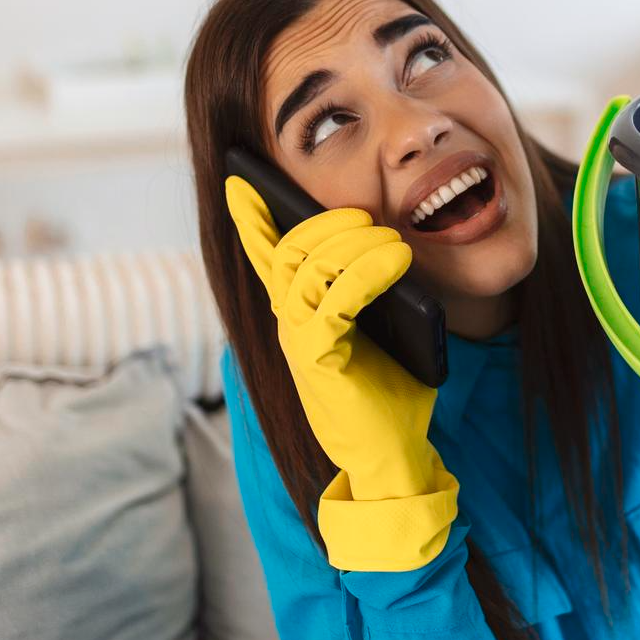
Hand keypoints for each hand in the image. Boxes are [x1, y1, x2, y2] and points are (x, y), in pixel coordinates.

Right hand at [226, 176, 446, 506]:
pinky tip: (396, 263)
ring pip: (305, 267)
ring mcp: (297, 340)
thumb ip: (378, 294)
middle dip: (326, 222)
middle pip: (289, 250)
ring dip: (352, 244)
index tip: (243, 183)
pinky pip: (333, 300)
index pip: (266, 260)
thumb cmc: (389, 398)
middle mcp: (289, 324)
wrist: (391, 456)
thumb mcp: (388, 334)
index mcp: (300, 316)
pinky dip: (366, 273)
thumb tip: (393, 246)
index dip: (251, 220)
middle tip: (368, 219)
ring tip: (394, 244)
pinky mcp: (314, 359)